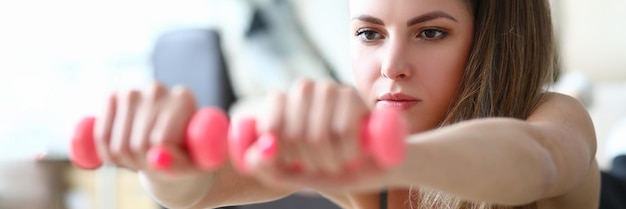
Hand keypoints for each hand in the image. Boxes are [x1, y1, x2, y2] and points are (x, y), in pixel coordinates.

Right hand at [92, 82, 204, 178]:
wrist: (170, 143)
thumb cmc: (187, 154)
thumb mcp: (194, 164)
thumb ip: (180, 164)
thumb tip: (157, 159)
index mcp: (183, 99)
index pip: (160, 141)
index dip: (160, 162)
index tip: (169, 163)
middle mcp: (156, 89)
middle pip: (139, 144)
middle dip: (144, 163)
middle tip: (154, 162)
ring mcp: (131, 91)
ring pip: (119, 145)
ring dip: (127, 162)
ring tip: (142, 157)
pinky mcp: (112, 97)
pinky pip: (102, 136)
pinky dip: (108, 155)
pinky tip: (122, 154)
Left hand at [241, 79, 398, 191]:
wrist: (376, 163)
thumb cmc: (331, 167)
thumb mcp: (296, 175)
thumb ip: (270, 169)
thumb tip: (256, 154)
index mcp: (281, 103)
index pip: (270, 128)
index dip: (285, 156)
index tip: (297, 165)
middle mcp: (302, 89)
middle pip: (294, 135)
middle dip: (310, 163)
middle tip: (323, 168)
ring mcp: (328, 88)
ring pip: (319, 135)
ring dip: (331, 162)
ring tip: (339, 163)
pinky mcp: (351, 94)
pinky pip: (343, 131)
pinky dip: (348, 154)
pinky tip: (353, 156)